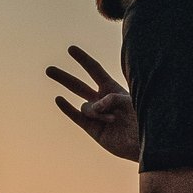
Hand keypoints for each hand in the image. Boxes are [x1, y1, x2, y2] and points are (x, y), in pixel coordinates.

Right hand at [46, 46, 141, 161]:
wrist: (143, 143)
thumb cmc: (142, 119)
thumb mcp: (129, 102)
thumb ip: (111, 99)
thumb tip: (93, 106)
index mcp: (113, 89)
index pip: (94, 71)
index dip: (83, 59)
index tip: (71, 49)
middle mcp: (102, 101)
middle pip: (78, 86)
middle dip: (64, 78)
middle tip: (48, 70)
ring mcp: (96, 115)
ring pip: (86, 107)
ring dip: (98, 113)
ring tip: (113, 120)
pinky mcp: (92, 129)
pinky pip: (77, 116)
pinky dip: (68, 108)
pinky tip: (59, 99)